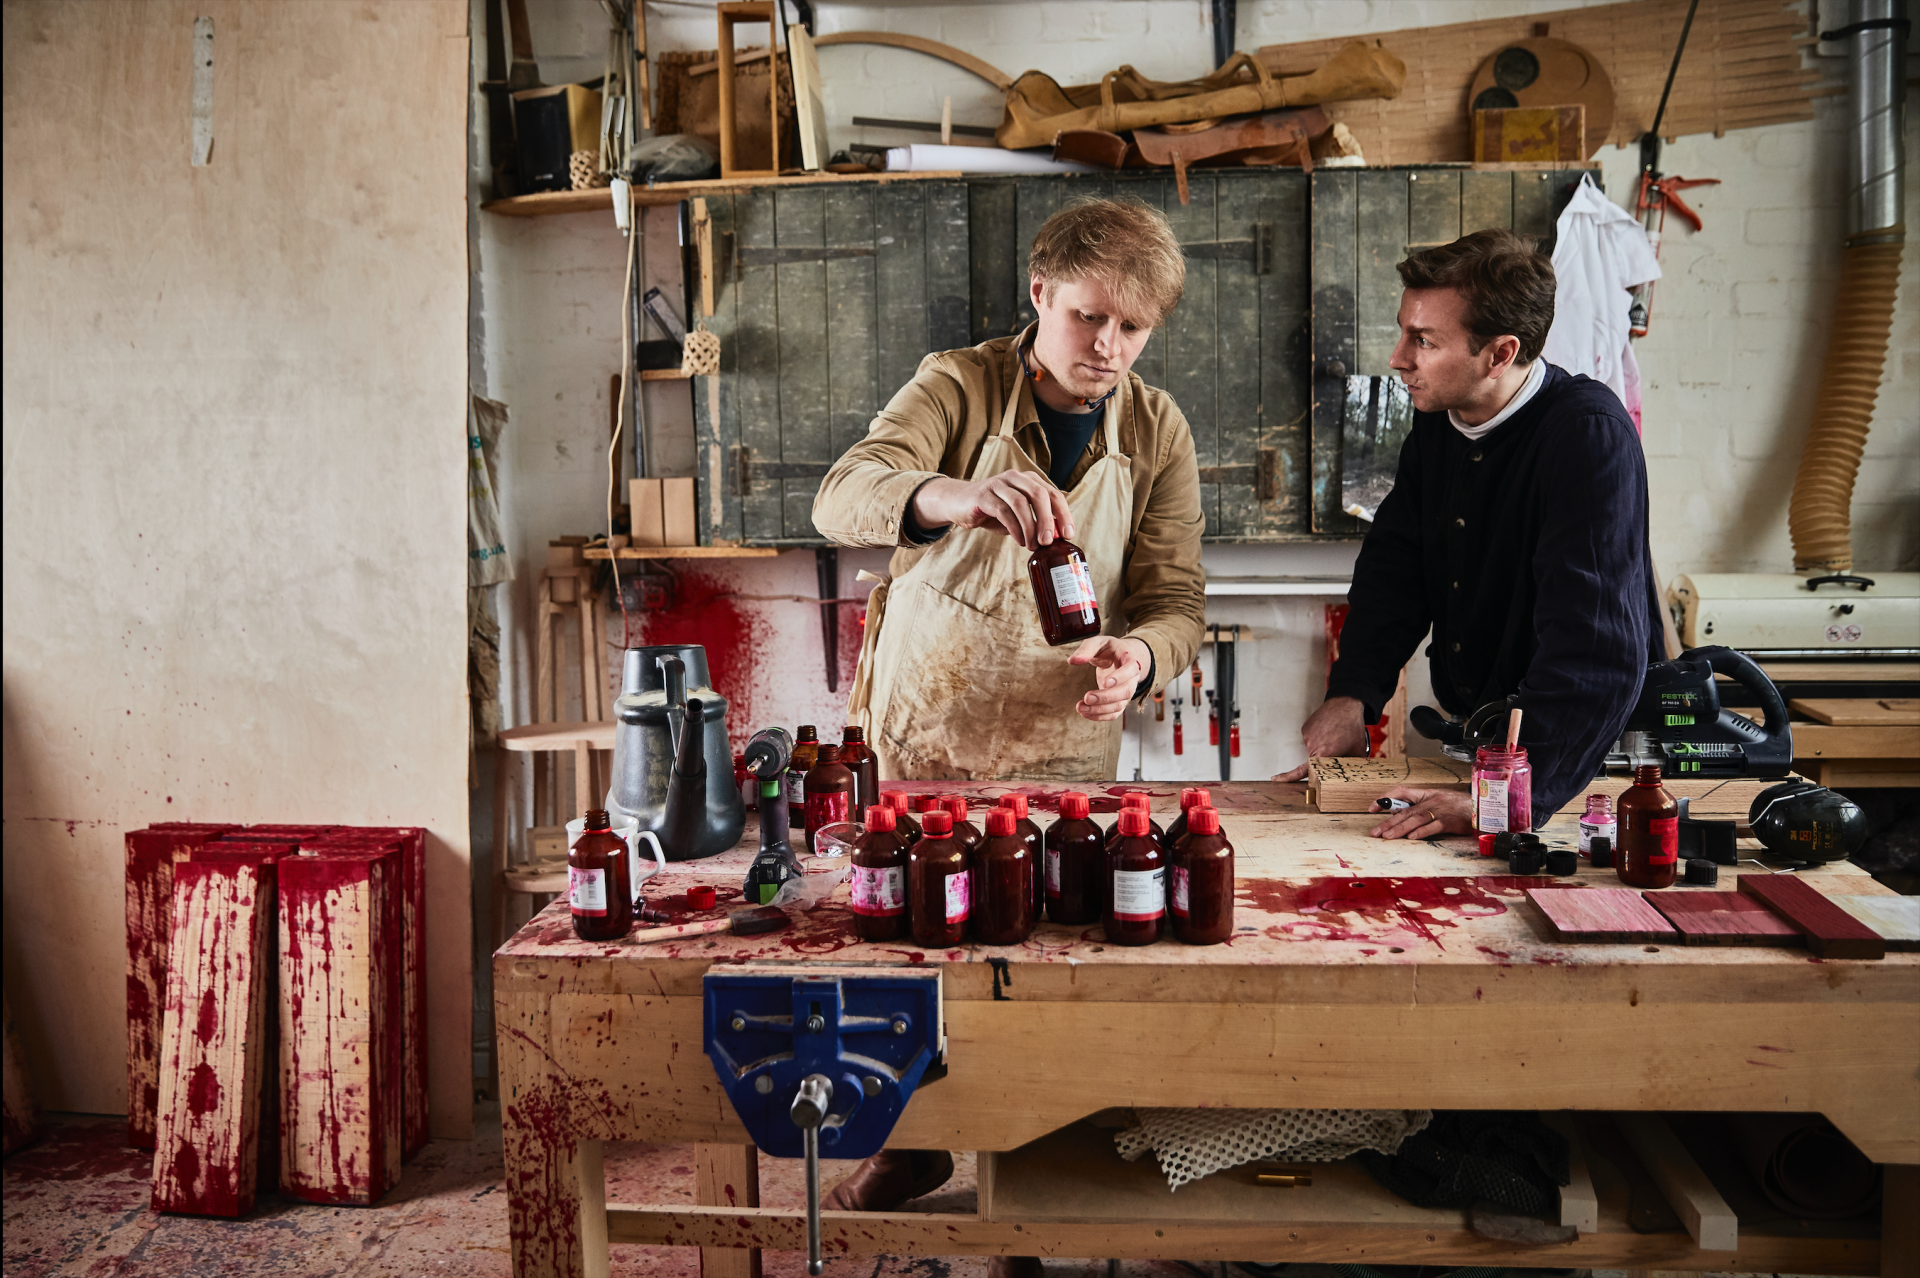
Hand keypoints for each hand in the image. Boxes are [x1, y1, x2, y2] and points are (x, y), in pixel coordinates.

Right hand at [911, 470, 1074, 549]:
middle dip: (1048, 519)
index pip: (1053, 494)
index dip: (1063, 514)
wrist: (958, 503)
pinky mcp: (983, 495)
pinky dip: (1014, 528)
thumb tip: (1054, 539)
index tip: (1068, 534)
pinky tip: (1019, 540)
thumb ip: (1034, 522)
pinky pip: (1003, 511)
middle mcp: (1015, 478)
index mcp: (1028, 480)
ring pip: (1021, 503)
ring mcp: (998, 484)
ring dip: (1030, 527)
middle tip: (1049, 541)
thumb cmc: (992, 510)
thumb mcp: (1017, 516)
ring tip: (1032, 545)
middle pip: (1039, 494)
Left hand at [1069, 636, 1149, 721]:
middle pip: (1126, 691)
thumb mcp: (1098, 642)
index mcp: (1129, 660)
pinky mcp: (1119, 702)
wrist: (1119, 658)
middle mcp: (1132, 678)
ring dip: (1099, 709)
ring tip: (1080, 707)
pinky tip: (1085, 713)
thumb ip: (1086, 649)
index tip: (1104, 682)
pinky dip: (1099, 716)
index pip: (1131, 669)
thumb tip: (1073, 661)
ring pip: (1119, 705)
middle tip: (1087, 697)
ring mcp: (1127, 692)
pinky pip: (1113, 714)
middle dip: (1106, 697)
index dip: (1120, 677)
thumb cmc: (1109, 649)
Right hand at [1271, 696, 1369, 780]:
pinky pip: (1311, 739)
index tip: (1276, 779)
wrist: (1345, 705)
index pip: (1302, 771)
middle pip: (1313, 761)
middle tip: (1337, 745)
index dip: (1288, 777)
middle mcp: (1312, 745)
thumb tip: (1352, 776)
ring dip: (1322, 746)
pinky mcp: (1306, 728)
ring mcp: (1307, 735)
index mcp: (1323, 754)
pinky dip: (1319, 737)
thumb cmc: (1352, 726)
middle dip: (1324, 758)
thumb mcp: (1357, 751)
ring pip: (1313, 749)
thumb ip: (1352, 766)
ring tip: (1336, 736)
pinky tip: (1329, 731)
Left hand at [1368, 787, 1474, 839]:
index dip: (1386, 798)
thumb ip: (1420, 806)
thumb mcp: (1438, 801)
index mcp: (1427, 794)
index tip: (1372, 808)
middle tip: (1374, 832)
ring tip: (1387, 836)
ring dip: (1400, 828)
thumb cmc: (1459, 807)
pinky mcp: (1451, 822)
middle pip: (1406, 811)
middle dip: (1388, 822)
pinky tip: (1411, 837)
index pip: (1402, 791)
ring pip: (1416, 819)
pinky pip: (1434, 826)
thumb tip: (1398, 815)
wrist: (1482, 808)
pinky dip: (1422, 831)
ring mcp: (1441, 811)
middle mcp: (1432, 801)